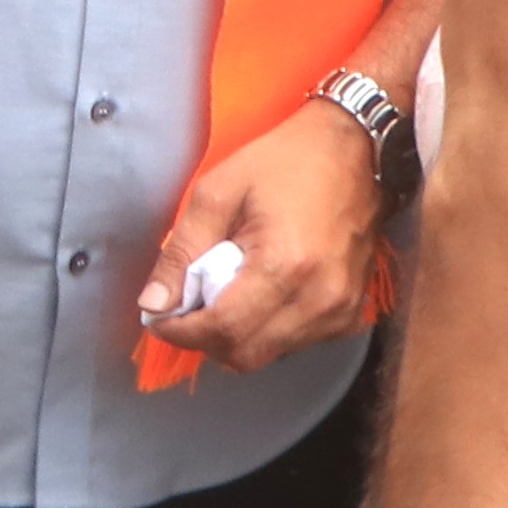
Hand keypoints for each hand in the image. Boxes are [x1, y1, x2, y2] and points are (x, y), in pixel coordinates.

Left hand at [140, 97, 387, 372]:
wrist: (353, 152)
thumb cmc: (284, 163)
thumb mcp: (218, 192)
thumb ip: (182, 251)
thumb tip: (154, 303)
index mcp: (285, 266)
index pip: (223, 330)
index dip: (181, 332)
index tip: (159, 317)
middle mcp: (319, 300)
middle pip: (245, 355)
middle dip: (205, 338)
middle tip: (188, 305)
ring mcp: (341, 312)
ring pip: (269, 356)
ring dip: (236, 337)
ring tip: (224, 292)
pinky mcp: (350, 315)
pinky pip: (295, 344)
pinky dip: (266, 331)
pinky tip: (258, 294)